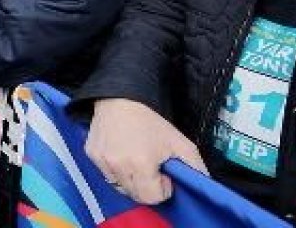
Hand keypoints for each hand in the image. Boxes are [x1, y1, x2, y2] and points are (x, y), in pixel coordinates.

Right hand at [85, 98, 207, 203]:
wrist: (121, 99)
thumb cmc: (151, 121)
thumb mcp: (180, 142)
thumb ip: (195, 167)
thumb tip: (203, 186)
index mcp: (141, 164)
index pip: (152, 198)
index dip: (162, 189)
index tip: (163, 175)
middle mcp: (119, 165)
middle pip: (135, 195)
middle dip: (147, 188)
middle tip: (151, 170)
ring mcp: (102, 161)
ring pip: (119, 186)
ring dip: (130, 181)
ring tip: (136, 162)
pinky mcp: (92, 155)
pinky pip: (106, 174)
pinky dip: (116, 170)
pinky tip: (121, 154)